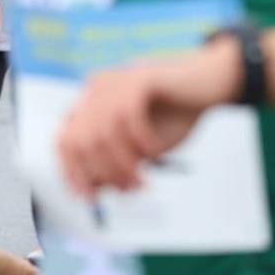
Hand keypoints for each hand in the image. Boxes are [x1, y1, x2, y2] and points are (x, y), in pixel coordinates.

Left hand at [56, 37, 241, 198]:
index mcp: (92, 105)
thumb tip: (94, 187)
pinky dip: (141, 142)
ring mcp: (115, 82)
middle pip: (81, 139)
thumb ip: (115, 162)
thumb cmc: (174, 116)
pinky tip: (156, 153)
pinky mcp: (137, 77)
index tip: (88, 197)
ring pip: (104, 133)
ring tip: (143, 181)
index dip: (72, 171)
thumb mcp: (140, 148)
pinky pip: (129, 117)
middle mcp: (96, 91)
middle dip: (103, 173)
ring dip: (124, 164)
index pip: (66, 141)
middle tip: (127, 190)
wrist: (208, 85)